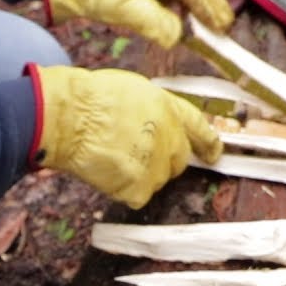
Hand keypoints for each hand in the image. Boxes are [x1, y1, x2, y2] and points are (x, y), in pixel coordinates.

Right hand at [29, 64, 222, 208]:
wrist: (72, 118)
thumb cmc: (90, 100)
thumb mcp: (132, 90)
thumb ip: (152, 110)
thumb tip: (153, 126)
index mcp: (168, 108)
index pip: (198, 127)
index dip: (208, 142)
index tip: (213, 153)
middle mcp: (170, 137)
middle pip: (178, 162)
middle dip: (161, 162)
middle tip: (131, 156)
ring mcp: (157, 164)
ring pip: (156, 180)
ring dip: (139, 176)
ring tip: (111, 158)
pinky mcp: (140, 187)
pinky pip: (136, 196)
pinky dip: (122, 189)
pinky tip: (106, 172)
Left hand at [46, 0, 233, 48]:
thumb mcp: (121, 3)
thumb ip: (152, 20)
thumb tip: (177, 37)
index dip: (211, 4)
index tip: (223, 25)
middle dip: (208, 9)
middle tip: (223, 32)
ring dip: (194, 15)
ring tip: (208, 34)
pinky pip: (167, 4)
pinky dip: (176, 17)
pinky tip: (181, 31)